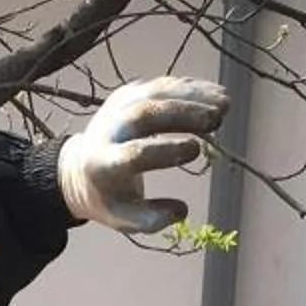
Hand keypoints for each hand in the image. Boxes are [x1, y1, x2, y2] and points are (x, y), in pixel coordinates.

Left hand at [55, 76, 229, 234]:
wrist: (79, 167)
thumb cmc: (109, 196)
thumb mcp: (125, 217)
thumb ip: (151, 219)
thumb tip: (181, 211)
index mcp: (104, 164)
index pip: (134, 153)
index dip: (165, 150)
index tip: (195, 150)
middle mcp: (109, 130)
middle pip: (145, 114)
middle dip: (182, 114)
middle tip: (216, 118)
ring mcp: (118, 106)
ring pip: (156, 93)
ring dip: (193, 96)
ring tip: (225, 104)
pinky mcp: (130, 93)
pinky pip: (162, 86)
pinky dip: (190, 89)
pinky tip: (217, 95)